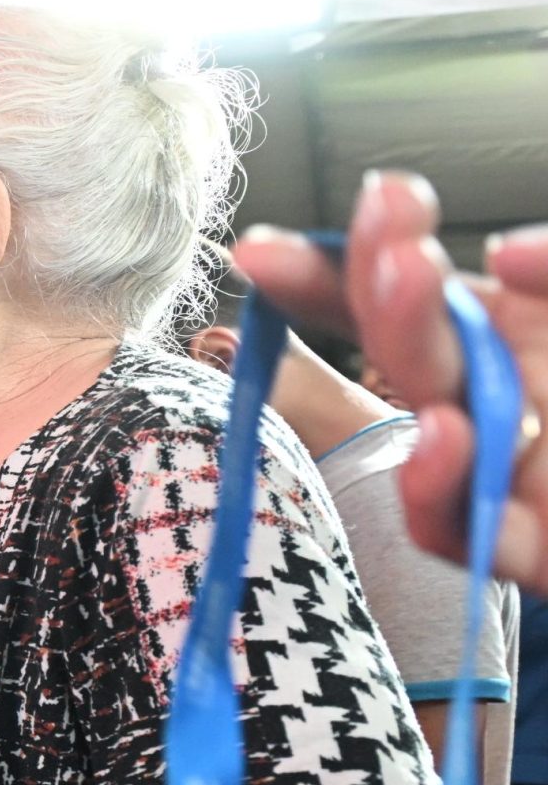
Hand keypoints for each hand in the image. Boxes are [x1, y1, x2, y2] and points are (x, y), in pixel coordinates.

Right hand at [234, 177, 547, 588]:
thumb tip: (504, 256)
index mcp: (520, 343)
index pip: (413, 305)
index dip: (335, 274)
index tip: (263, 248)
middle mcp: (507, 408)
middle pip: (415, 353)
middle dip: (380, 288)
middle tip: (387, 233)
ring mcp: (519, 481)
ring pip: (435, 431)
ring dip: (410, 354)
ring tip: (407, 279)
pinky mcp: (539, 551)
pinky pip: (473, 532)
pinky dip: (445, 488)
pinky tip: (448, 435)